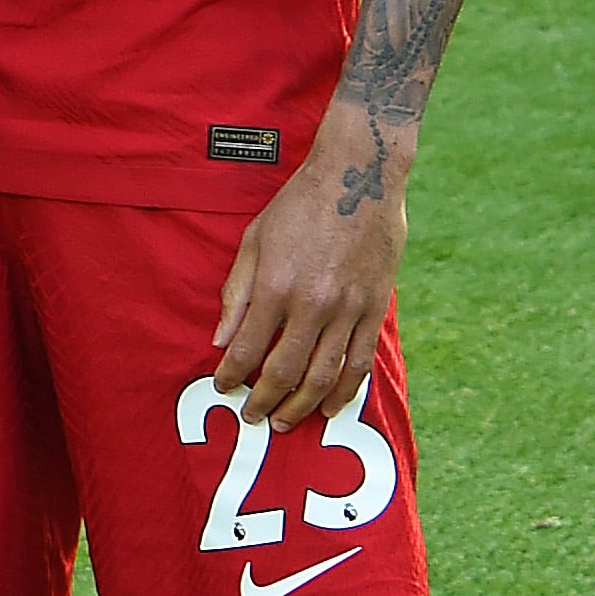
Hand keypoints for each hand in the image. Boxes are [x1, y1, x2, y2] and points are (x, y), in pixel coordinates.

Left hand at [210, 95, 405, 427]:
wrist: (359, 173)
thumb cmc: (300, 202)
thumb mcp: (255, 239)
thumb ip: (236, 292)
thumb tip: (220, 340)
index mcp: (276, 286)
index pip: (246, 350)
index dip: (231, 376)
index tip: (224, 388)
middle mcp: (312, 304)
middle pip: (285, 373)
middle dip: (265, 402)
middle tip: (254, 417)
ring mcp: (348, 308)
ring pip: (323, 376)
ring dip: (302, 406)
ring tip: (286, 421)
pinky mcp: (374, 307)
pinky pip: (359, 361)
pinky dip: (344, 391)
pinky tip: (330, 406)